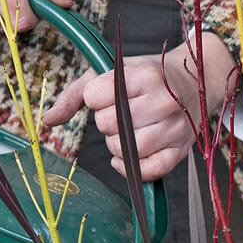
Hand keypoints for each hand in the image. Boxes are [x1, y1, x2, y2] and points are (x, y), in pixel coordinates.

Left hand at [43, 35, 237, 181]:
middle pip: (109, 125)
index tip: (108, 95)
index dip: (95, 98)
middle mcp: (163, 100)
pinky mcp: (180, 151)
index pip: (96, 96)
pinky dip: (132, 168)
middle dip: (106, 123)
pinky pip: (150, 171)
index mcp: (144, 75)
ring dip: (117, 146)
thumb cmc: (149, 77)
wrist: (195, 81)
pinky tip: (128, 158)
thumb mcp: (112, 71)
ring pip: (127, 150)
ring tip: (126, 134)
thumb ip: (76, 94)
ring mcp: (174, 128)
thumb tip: (47, 120)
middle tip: (121, 115)